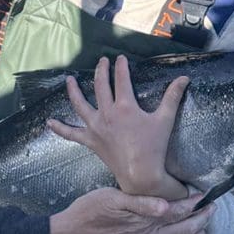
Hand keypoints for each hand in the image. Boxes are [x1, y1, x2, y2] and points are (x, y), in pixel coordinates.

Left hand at [47, 55, 189, 197]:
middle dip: (101, 71)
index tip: (120, 58)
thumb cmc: (154, 147)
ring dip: (73, 91)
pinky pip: (71, 134)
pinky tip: (49, 122)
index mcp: (124, 106)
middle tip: (102, 61)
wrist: (141, 175)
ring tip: (69, 79)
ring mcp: (96, 127)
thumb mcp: (165, 120)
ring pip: (80, 105)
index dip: (121, 67)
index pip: (121, 79)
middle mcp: (107, 113)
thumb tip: (184, 78)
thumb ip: (173, 97)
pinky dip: (60, 128)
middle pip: (100, 86)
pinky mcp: (90, 141)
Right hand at [48, 187, 212, 233]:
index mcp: (145, 221)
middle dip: (202, 220)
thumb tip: (167, 206)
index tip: (205, 193)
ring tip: (201, 231)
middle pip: (184, 232)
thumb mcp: (112, 199)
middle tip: (212, 209)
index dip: (194, 202)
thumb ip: (141, 202)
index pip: (178, 212)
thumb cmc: (89, 212)